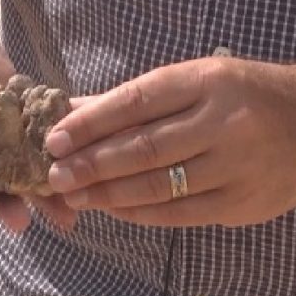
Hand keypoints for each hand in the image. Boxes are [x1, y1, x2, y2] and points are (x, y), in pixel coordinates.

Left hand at [46, 57, 295, 226]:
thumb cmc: (237, 96)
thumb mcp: (191, 81)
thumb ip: (132, 100)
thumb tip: (71, 111)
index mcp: (204, 82)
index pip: (135, 102)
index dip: (90, 123)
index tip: (54, 140)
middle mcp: (222, 123)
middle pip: (144, 148)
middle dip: (91, 165)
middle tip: (54, 176)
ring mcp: (235, 166)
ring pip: (159, 186)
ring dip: (108, 194)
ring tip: (73, 196)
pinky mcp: (242, 203)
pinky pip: (179, 213)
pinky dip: (139, 213)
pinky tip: (111, 209)